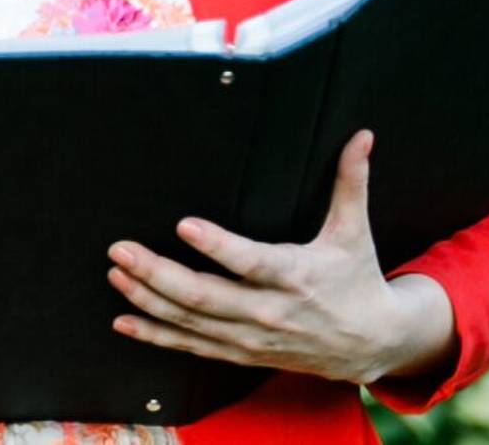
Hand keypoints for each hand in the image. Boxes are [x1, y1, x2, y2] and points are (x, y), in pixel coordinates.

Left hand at [105, 129, 455, 386]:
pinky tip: (125, 320)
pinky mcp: (242, 353)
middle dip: (158, 273)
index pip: (250, 262)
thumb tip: (363, 135)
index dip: (217, 246)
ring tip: (116, 275)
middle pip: (205, 296)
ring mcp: (252, 338)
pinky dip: (157, 335)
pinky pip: (192, 347)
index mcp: (296, 276)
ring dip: (148, 300)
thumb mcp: (355, 230)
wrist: (372, 344)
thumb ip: (351, 180)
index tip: (184, 224)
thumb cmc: (358, 278)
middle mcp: (269, 312)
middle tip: (121, 250)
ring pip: (191, 323)